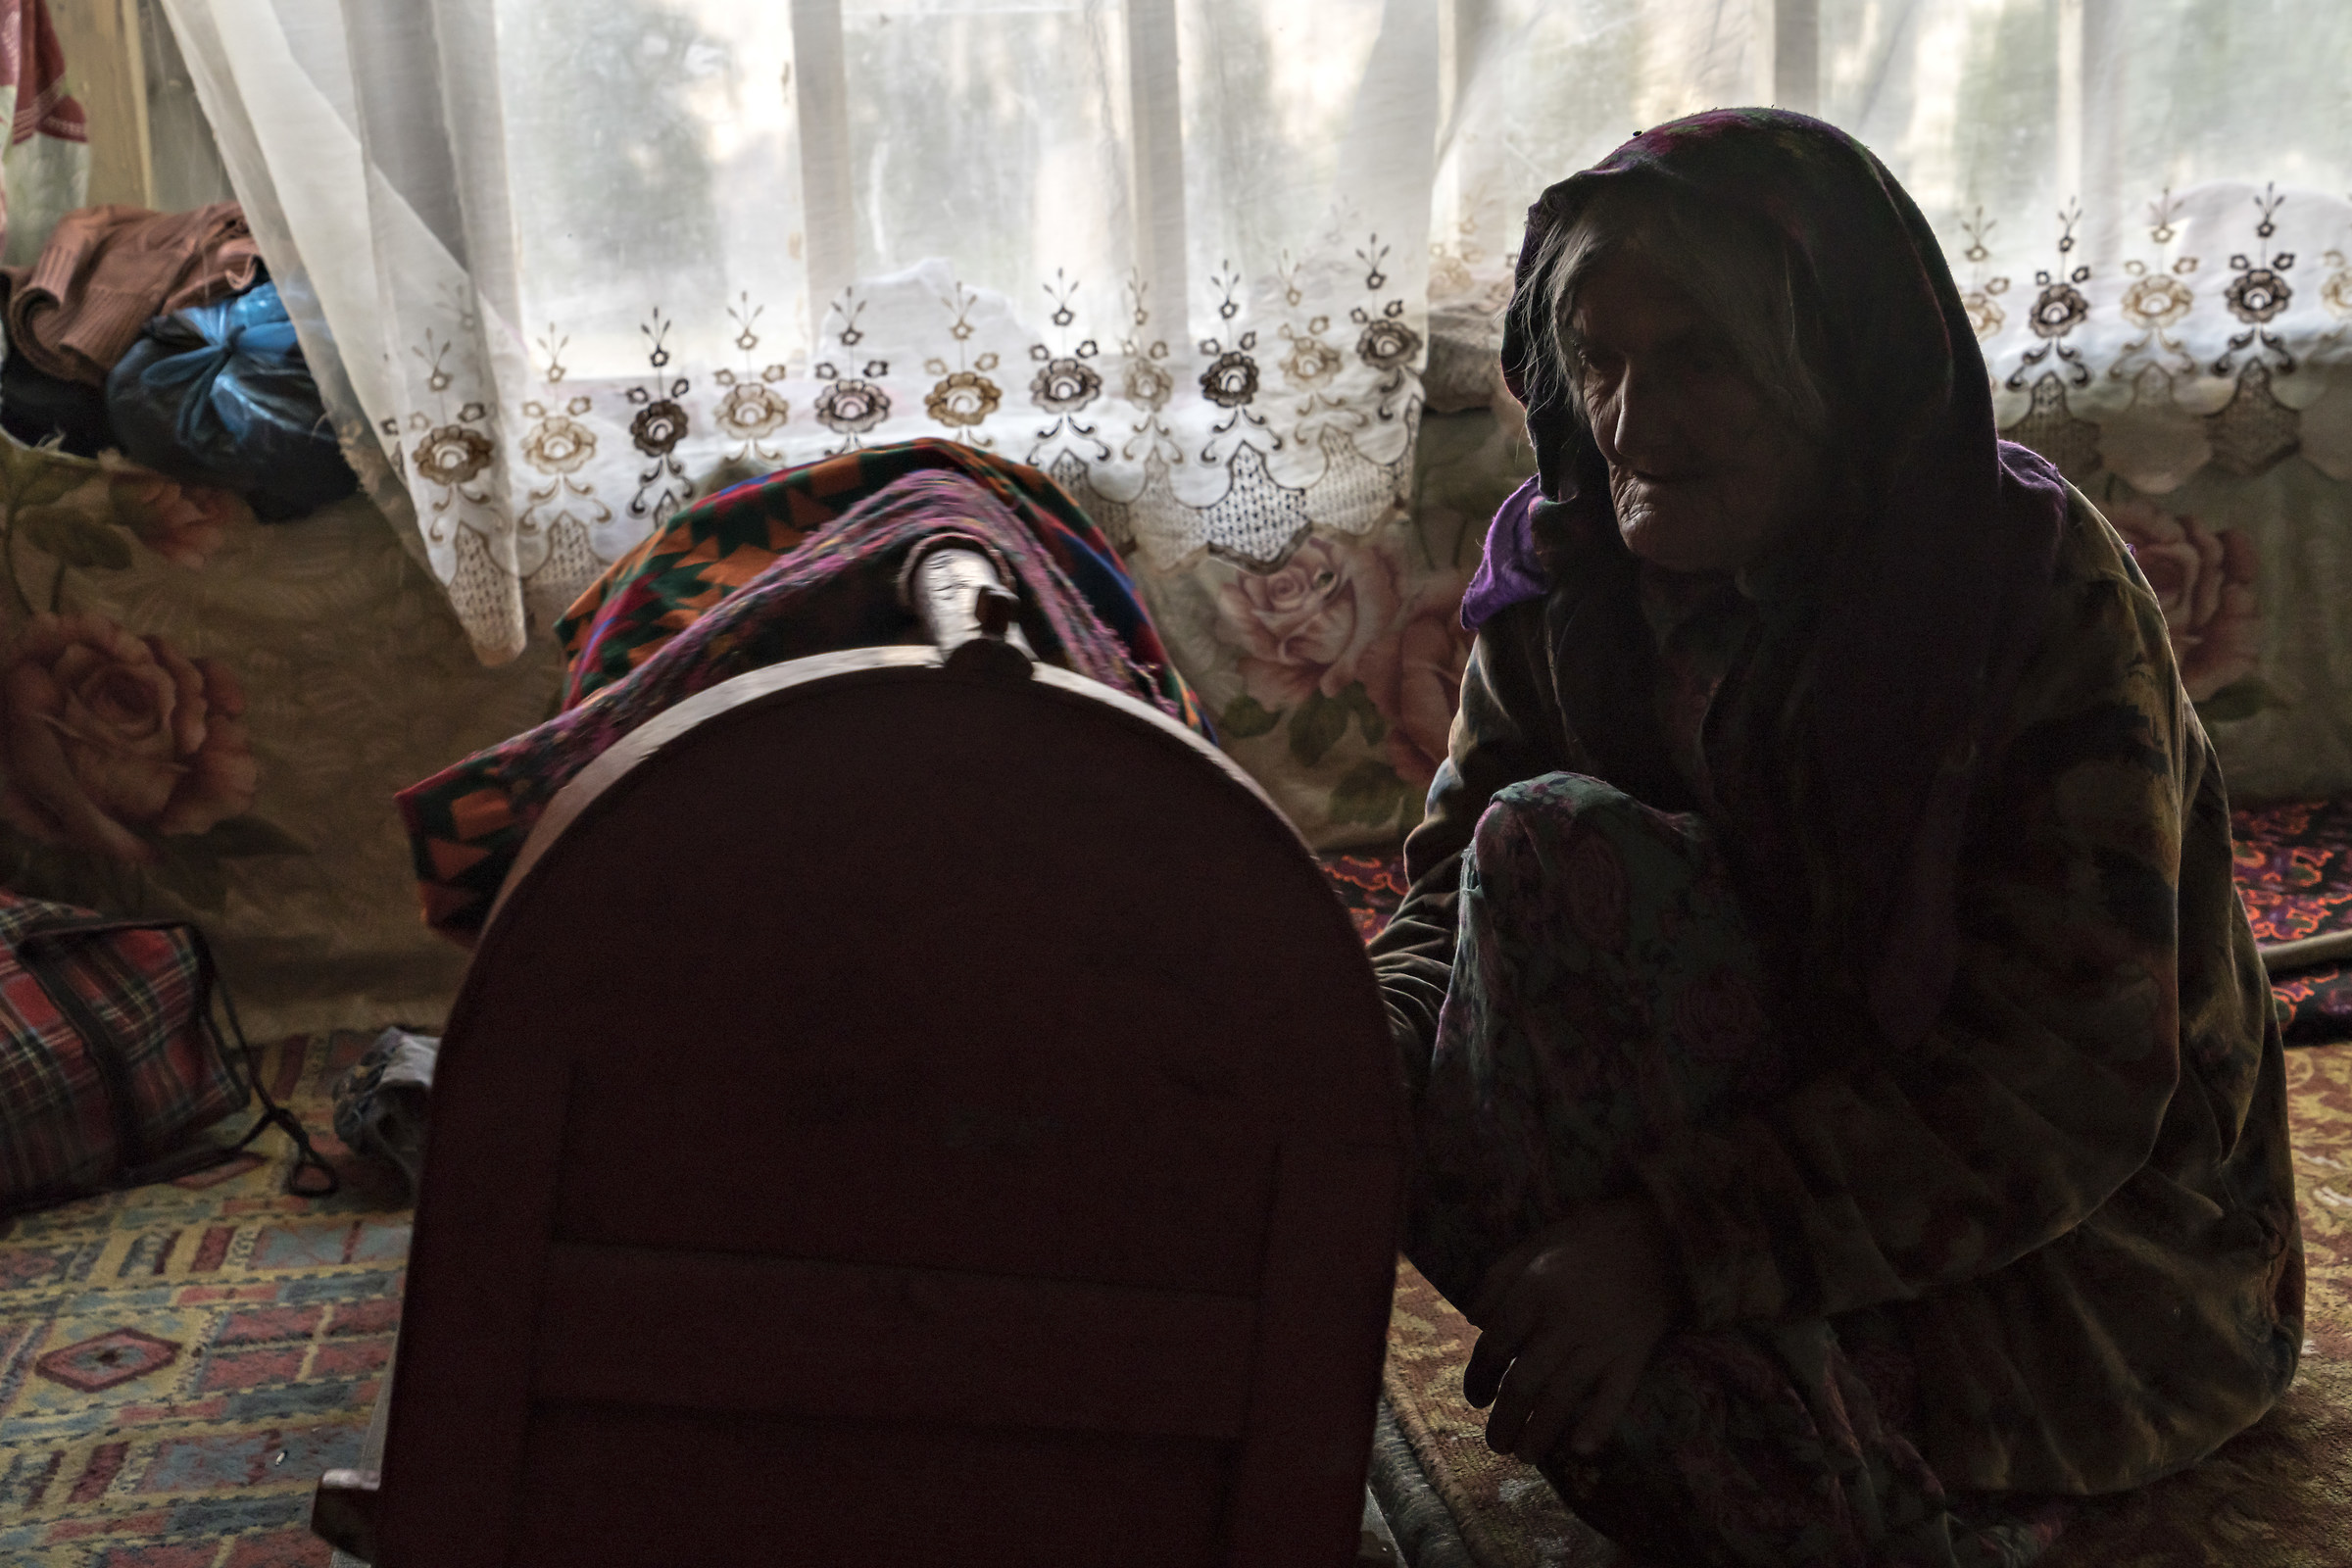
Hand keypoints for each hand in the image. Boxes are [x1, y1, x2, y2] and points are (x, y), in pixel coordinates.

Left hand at [1462, 1196, 1685, 1462]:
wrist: (1656, 1231)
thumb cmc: (1588, 1237)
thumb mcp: (1532, 1243)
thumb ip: (1497, 1279)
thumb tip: (1473, 1321)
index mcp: (1532, 1291)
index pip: (1494, 1347)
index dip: (1478, 1377)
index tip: (1475, 1398)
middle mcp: (1561, 1321)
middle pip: (1523, 1383)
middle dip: (1504, 1419)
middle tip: (1495, 1443)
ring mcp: (1600, 1340)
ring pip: (1562, 1397)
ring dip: (1539, 1432)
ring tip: (1524, 1455)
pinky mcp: (1634, 1352)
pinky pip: (1615, 1396)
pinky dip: (1598, 1425)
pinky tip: (1580, 1449)